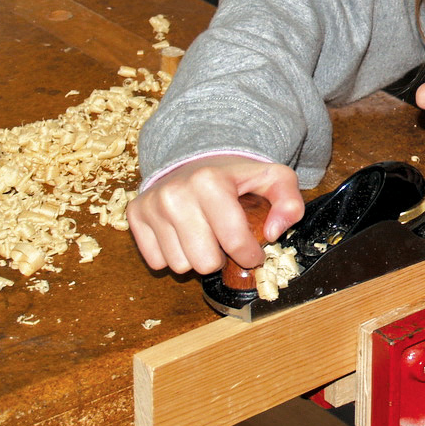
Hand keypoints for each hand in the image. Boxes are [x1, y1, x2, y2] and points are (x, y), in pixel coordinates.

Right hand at [126, 155, 304, 274]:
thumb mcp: (274, 180)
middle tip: (226, 242)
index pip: (235, 242)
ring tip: (205, 235)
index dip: (251, 255)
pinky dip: (174, 254)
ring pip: (179, 265)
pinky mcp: (135, 215)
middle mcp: (175, 193)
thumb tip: (273, 233)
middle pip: (204, 262)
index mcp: (210, 181)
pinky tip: (184, 234)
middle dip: (222, 259)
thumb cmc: (237, 177)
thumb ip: (289, 203)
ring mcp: (152, 205)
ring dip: (197, 258)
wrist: (196, 160)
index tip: (254, 251)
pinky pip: (156, 262)